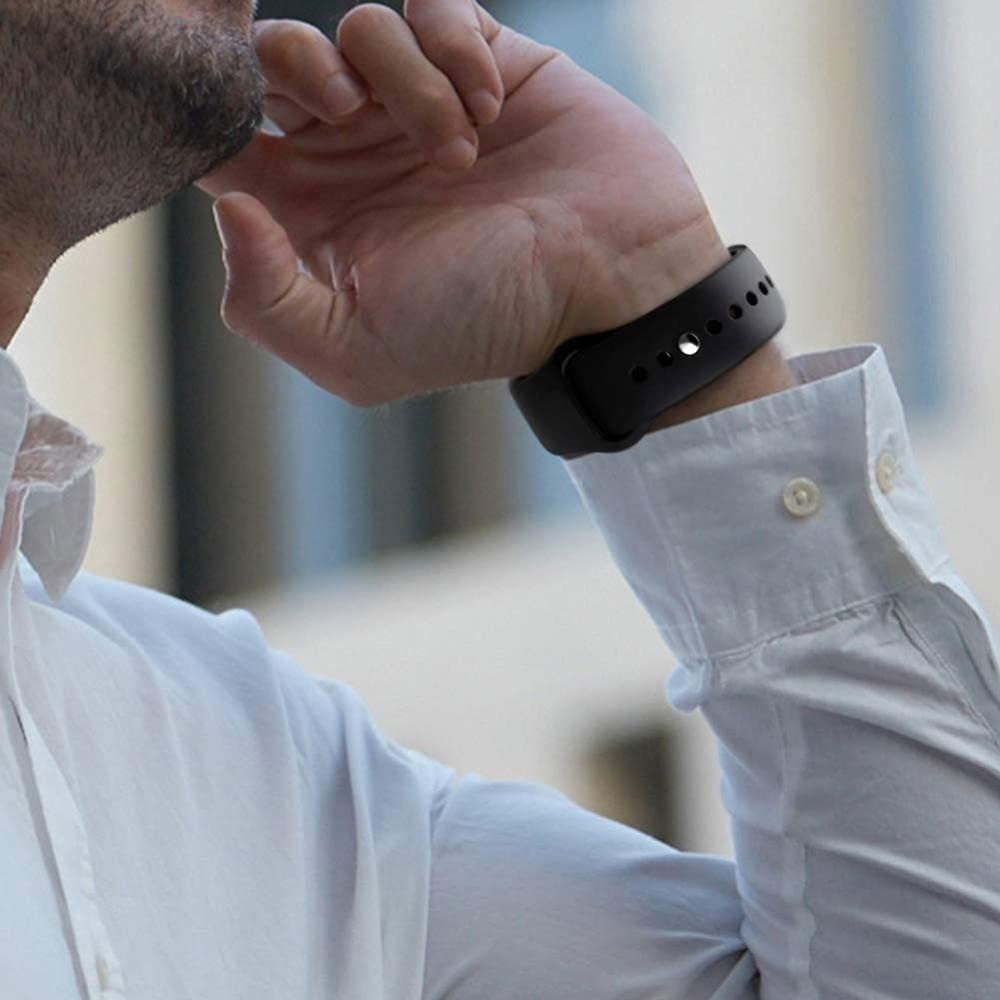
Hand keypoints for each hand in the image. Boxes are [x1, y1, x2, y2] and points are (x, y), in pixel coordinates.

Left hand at [197, 1, 728, 406]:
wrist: (608, 284)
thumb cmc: (484, 323)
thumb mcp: (357, 352)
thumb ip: (265, 301)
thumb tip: (232, 207)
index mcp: (313, 217)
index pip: (223, 142)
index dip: (216, 118)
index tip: (250, 129)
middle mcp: (355, 155)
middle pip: (272, 59)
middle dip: (293, 66)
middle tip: (343, 111)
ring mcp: (417, 104)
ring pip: (360, 29)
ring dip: (405, 83)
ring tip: (461, 154)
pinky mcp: (482, 60)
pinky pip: (432, 3)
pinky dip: (453, 46)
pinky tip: (491, 109)